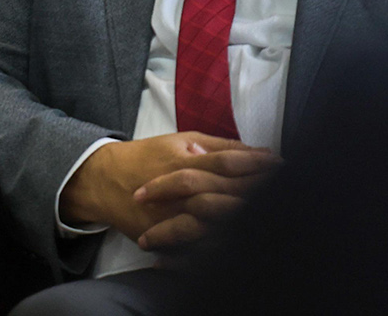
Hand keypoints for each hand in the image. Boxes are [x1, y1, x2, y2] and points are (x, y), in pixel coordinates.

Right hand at [133, 142, 279, 249]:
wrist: (105, 181)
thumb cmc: (149, 155)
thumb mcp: (181, 139)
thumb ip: (217, 145)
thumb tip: (254, 150)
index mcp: (184, 159)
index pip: (228, 162)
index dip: (256, 164)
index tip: (280, 165)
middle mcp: (180, 189)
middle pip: (225, 192)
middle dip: (255, 192)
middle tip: (281, 188)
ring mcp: (171, 216)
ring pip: (212, 222)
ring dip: (238, 218)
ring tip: (262, 215)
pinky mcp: (162, 237)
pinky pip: (192, 247)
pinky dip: (214, 246)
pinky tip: (233, 243)